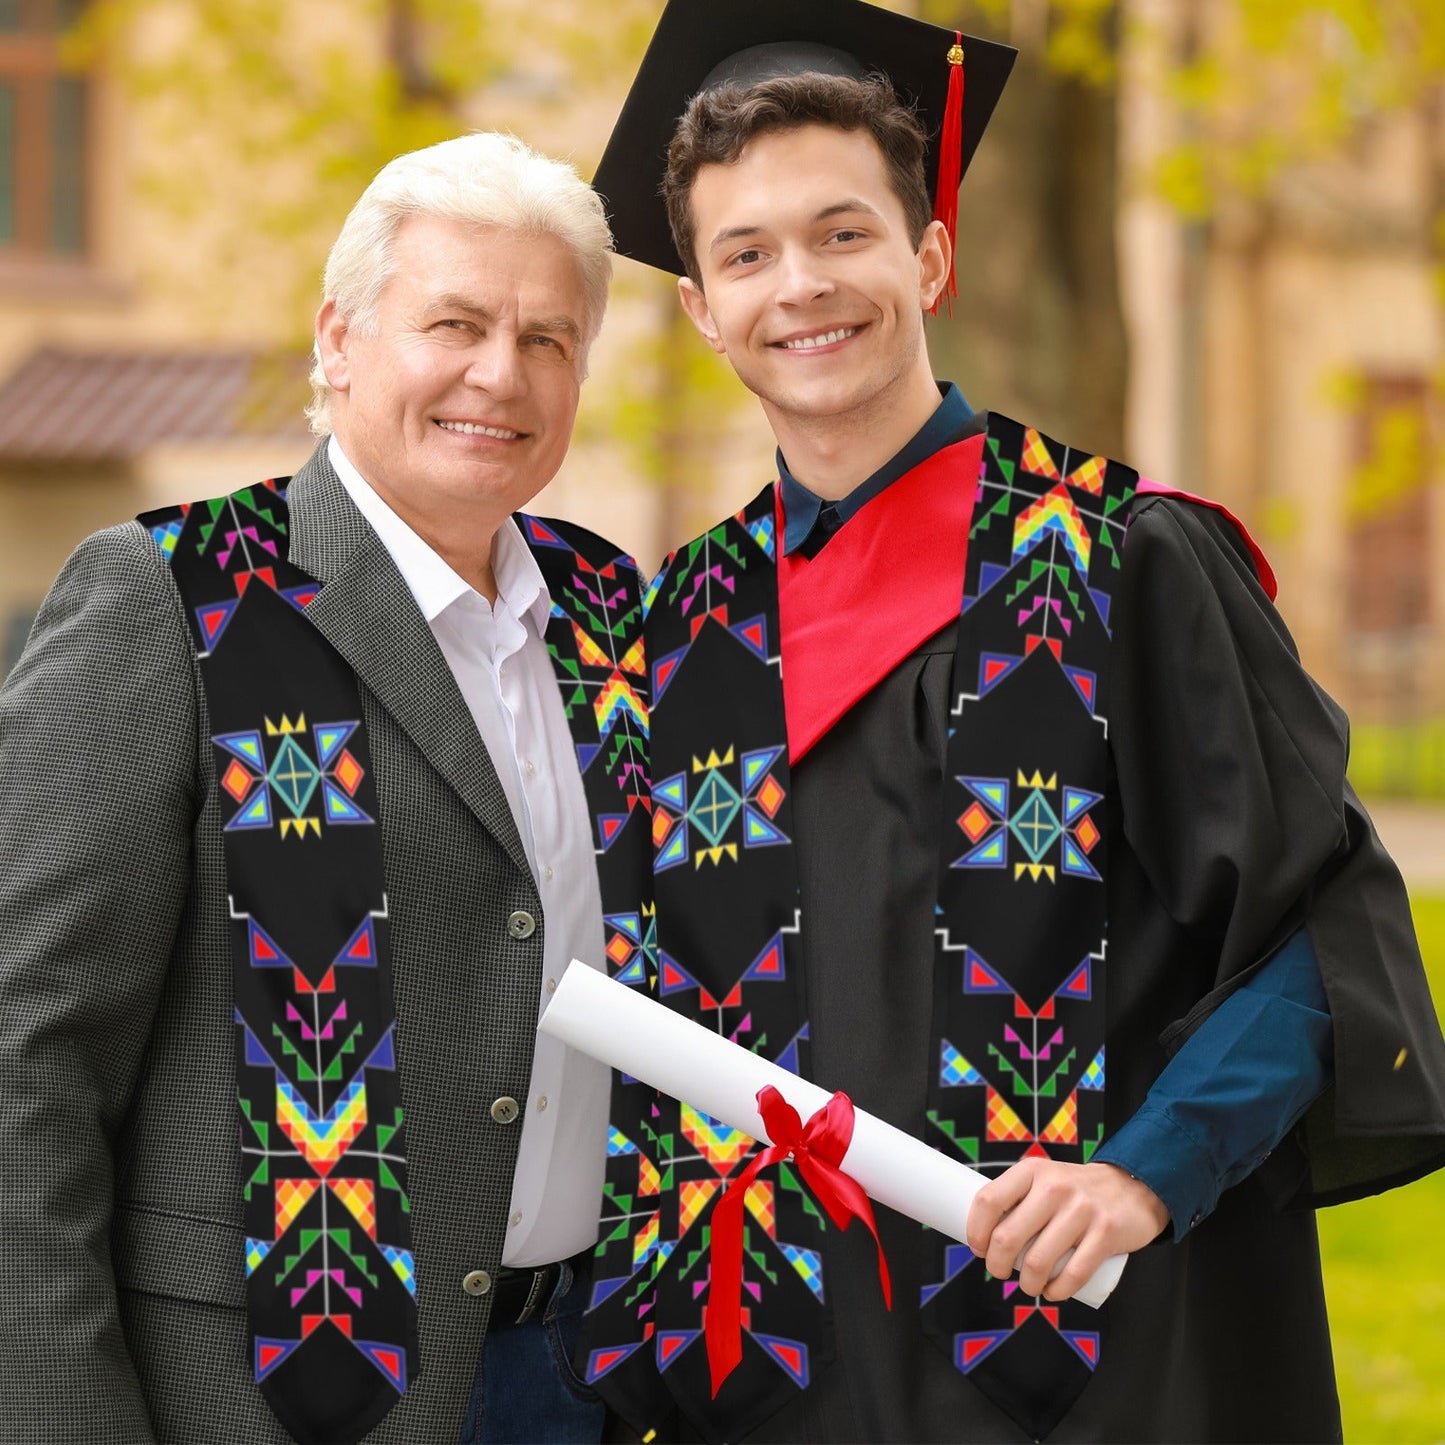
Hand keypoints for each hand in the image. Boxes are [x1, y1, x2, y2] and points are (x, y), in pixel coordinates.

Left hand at [965, 1159, 1169, 1300]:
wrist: (1132, 1187)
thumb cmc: (1076, 1191)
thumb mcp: (1044, 1178)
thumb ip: (1018, 1199)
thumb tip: (985, 1234)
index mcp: (1032, 1171)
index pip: (988, 1200)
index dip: (975, 1231)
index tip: (978, 1248)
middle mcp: (1054, 1187)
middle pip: (1007, 1237)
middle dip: (996, 1265)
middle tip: (999, 1272)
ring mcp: (1081, 1210)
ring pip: (1037, 1262)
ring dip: (1027, 1284)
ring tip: (1029, 1285)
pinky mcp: (1105, 1233)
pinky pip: (1073, 1275)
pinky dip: (1057, 1292)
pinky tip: (1052, 1292)